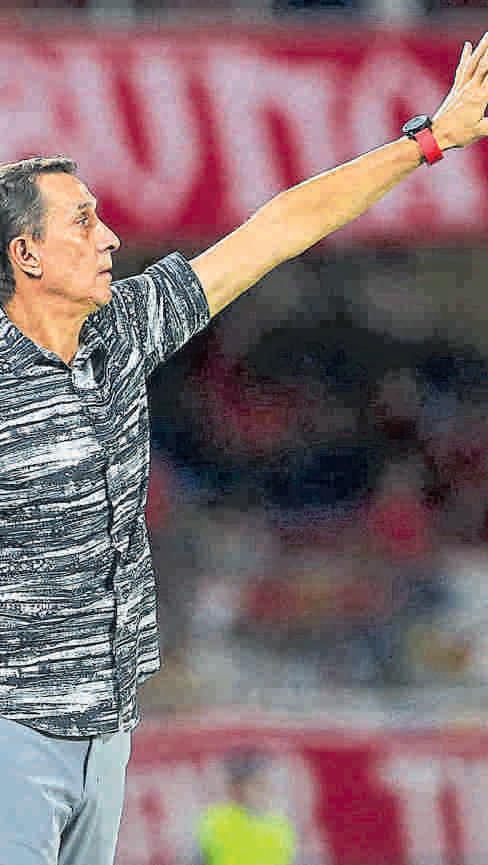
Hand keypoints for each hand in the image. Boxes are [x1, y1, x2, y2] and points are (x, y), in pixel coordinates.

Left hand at [432, 33, 487, 149]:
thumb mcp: (479, 131)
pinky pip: (462, 69)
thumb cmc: (456, 136)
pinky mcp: (455, 90)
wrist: (434, 136)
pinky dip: (465, 57)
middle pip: (484, 64)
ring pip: (473, 63)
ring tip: (487, 35)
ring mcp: (461, 88)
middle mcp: (470, 89)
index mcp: (479, 98)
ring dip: (481, 48)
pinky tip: (467, 46)